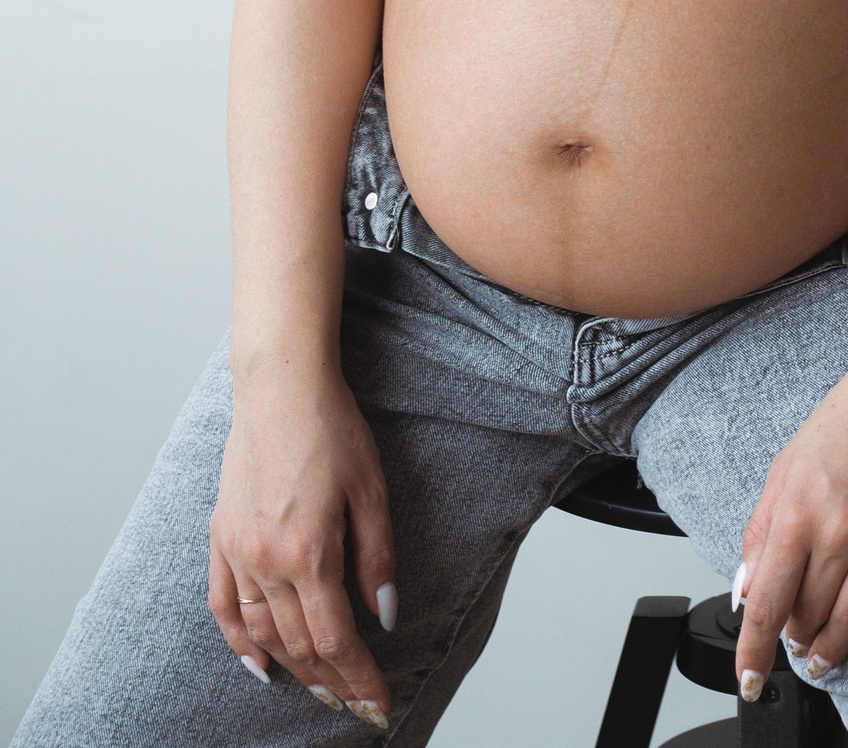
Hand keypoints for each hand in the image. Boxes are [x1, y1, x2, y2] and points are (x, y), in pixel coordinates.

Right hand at [209, 368, 397, 725]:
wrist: (281, 386)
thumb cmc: (333, 427)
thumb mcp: (372, 489)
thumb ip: (378, 558)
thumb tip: (384, 617)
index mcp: (310, 551)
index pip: (336, 638)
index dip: (360, 678)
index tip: (379, 703)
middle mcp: (267, 560)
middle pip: (300, 643)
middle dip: (332, 681)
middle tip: (357, 705)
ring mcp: (238, 550)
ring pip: (263, 632)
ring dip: (293, 667)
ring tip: (320, 689)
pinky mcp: (221, 537)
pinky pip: (224, 605)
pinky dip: (239, 641)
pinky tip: (259, 663)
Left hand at [732, 351, 847, 699]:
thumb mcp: (785, 464)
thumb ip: (760, 529)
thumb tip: (745, 585)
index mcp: (798, 513)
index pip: (766, 605)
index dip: (753, 652)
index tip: (747, 678)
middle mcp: (838, 535)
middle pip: (807, 619)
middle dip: (793, 640)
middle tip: (790, 642)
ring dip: (829, 652)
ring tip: (819, 659)